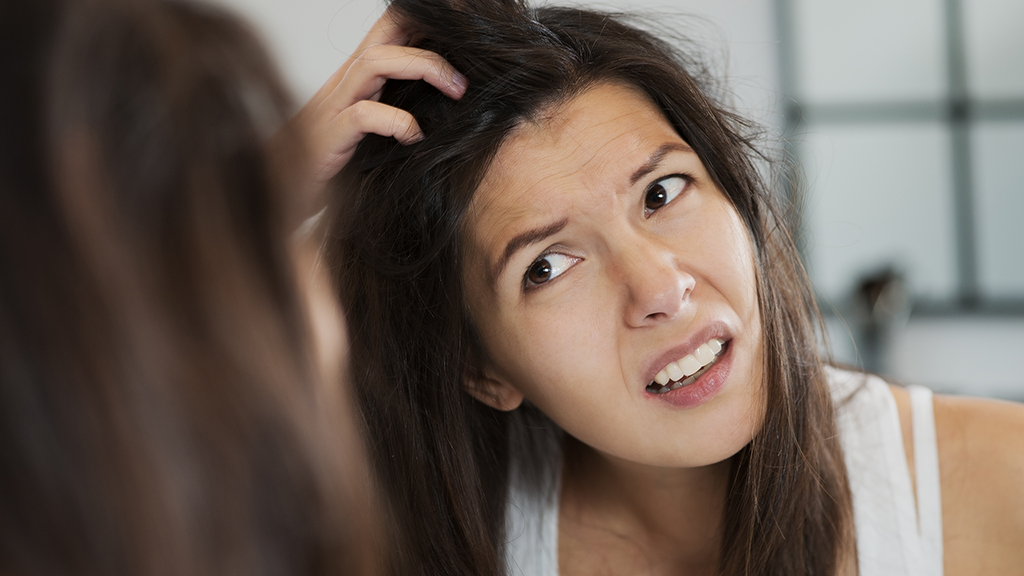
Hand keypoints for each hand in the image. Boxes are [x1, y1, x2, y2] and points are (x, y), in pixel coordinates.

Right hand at [285, 8, 467, 222]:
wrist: (278, 197)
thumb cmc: (326, 168)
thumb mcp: (367, 136)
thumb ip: (394, 115)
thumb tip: (445, 112)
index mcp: (355, 82)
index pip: (389, 34)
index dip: (422, 26)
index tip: (463, 34)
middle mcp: (343, 86)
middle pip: (383, 35)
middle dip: (428, 38)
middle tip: (465, 70)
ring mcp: (332, 108)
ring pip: (375, 63)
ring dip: (422, 68)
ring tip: (456, 90)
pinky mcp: (326, 138)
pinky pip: (363, 115)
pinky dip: (396, 121)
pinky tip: (415, 137)